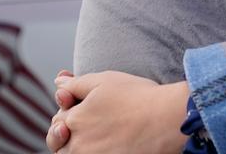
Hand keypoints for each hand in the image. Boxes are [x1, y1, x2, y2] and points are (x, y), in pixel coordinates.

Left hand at [46, 71, 188, 153]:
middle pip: (61, 143)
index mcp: (74, 120)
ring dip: (79, 146)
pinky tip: (109, 144)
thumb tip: (58, 84)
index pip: (59, 120)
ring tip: (100, 134)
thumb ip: (75, 84)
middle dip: (67, 132)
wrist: (167, 119)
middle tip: (91, 123)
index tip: (84, 106)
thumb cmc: (137, 96)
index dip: (68, 111)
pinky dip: (96, 151)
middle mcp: (79, 144)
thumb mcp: (103, 80)